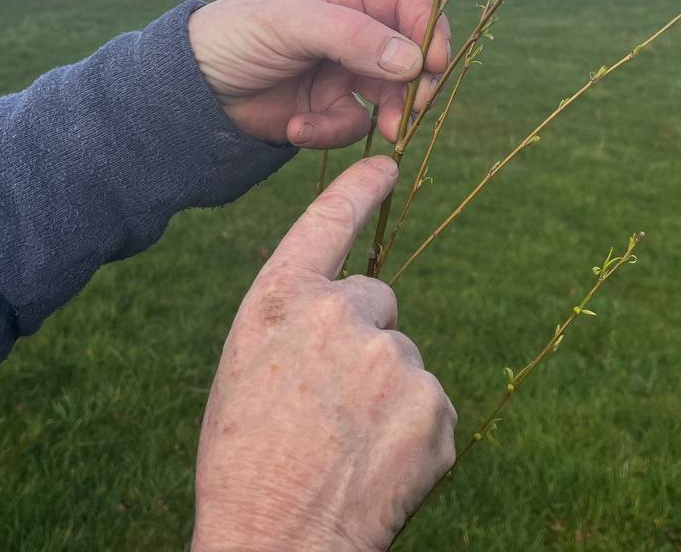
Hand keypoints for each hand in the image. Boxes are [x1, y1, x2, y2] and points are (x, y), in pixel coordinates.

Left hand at [188, 0, 451, 146]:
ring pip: (392, 95)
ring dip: (390, 115)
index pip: (407, 2)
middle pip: (411, 53)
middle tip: (416, 107)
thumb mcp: (290, 22)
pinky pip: (354, 125)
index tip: (434, 62)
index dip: (428, 28)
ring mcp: (343, 70)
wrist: (192, 91)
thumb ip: (352, 35)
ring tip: (384, 131)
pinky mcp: (329, 109)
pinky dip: (332, 132)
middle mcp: (352, 29)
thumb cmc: (235, 35)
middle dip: (418, 82)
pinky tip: (297, 127)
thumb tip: (414, 61)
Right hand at [192, 157, 456, 551]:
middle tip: (330, 404)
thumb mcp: (246, 369)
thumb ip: (297, 322)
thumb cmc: (245, 462)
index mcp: (281, 300)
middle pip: (377, 301)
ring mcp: (394, 360)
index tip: (384, 166)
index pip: (326, 223)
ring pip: (404, 361)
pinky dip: (413, 435)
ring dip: (386, 395)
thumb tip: (350, 307)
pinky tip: (376, 468)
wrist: (275, 543)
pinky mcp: (435, 407)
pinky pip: (431, 406)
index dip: (357, 190)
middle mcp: (340, 315)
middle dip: (364, 339)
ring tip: (346, 448)